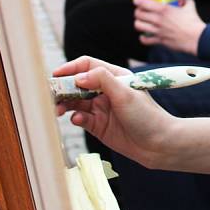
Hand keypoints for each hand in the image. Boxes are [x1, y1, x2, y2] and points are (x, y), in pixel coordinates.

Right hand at [52, 56, 174, 166]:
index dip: (71, 68)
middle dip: (64, 88)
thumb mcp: (125, 93)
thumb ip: (102, 80)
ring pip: (76, 103)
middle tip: (51, 95)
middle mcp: (106, 91)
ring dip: (66, 104)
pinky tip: (78, 120)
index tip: (56, 74)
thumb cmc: (146, 115)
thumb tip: (79, 76)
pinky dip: (76, 118)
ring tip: (58, 110)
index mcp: (115, 76)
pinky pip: (81, 119)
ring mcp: (102, 108)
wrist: (158, 144)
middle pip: (78, 85)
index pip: (88, 66)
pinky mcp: (99, 126)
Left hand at [133, 0, 205, 54]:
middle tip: (140, 10)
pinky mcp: (160, 40)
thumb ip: (185, 1)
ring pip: (139, 26)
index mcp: (164, 9)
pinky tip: (145, 35)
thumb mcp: (190, 6)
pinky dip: (143, 38)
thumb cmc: (194, 22)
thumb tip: (183, 0)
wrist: (197, 38)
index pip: (143, 3)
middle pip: (138, 14)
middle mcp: (158, 20)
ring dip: (138, 23)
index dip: (137, 0)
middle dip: (137, 11)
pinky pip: (145, 40)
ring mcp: (158, 31)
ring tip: (141, 21)